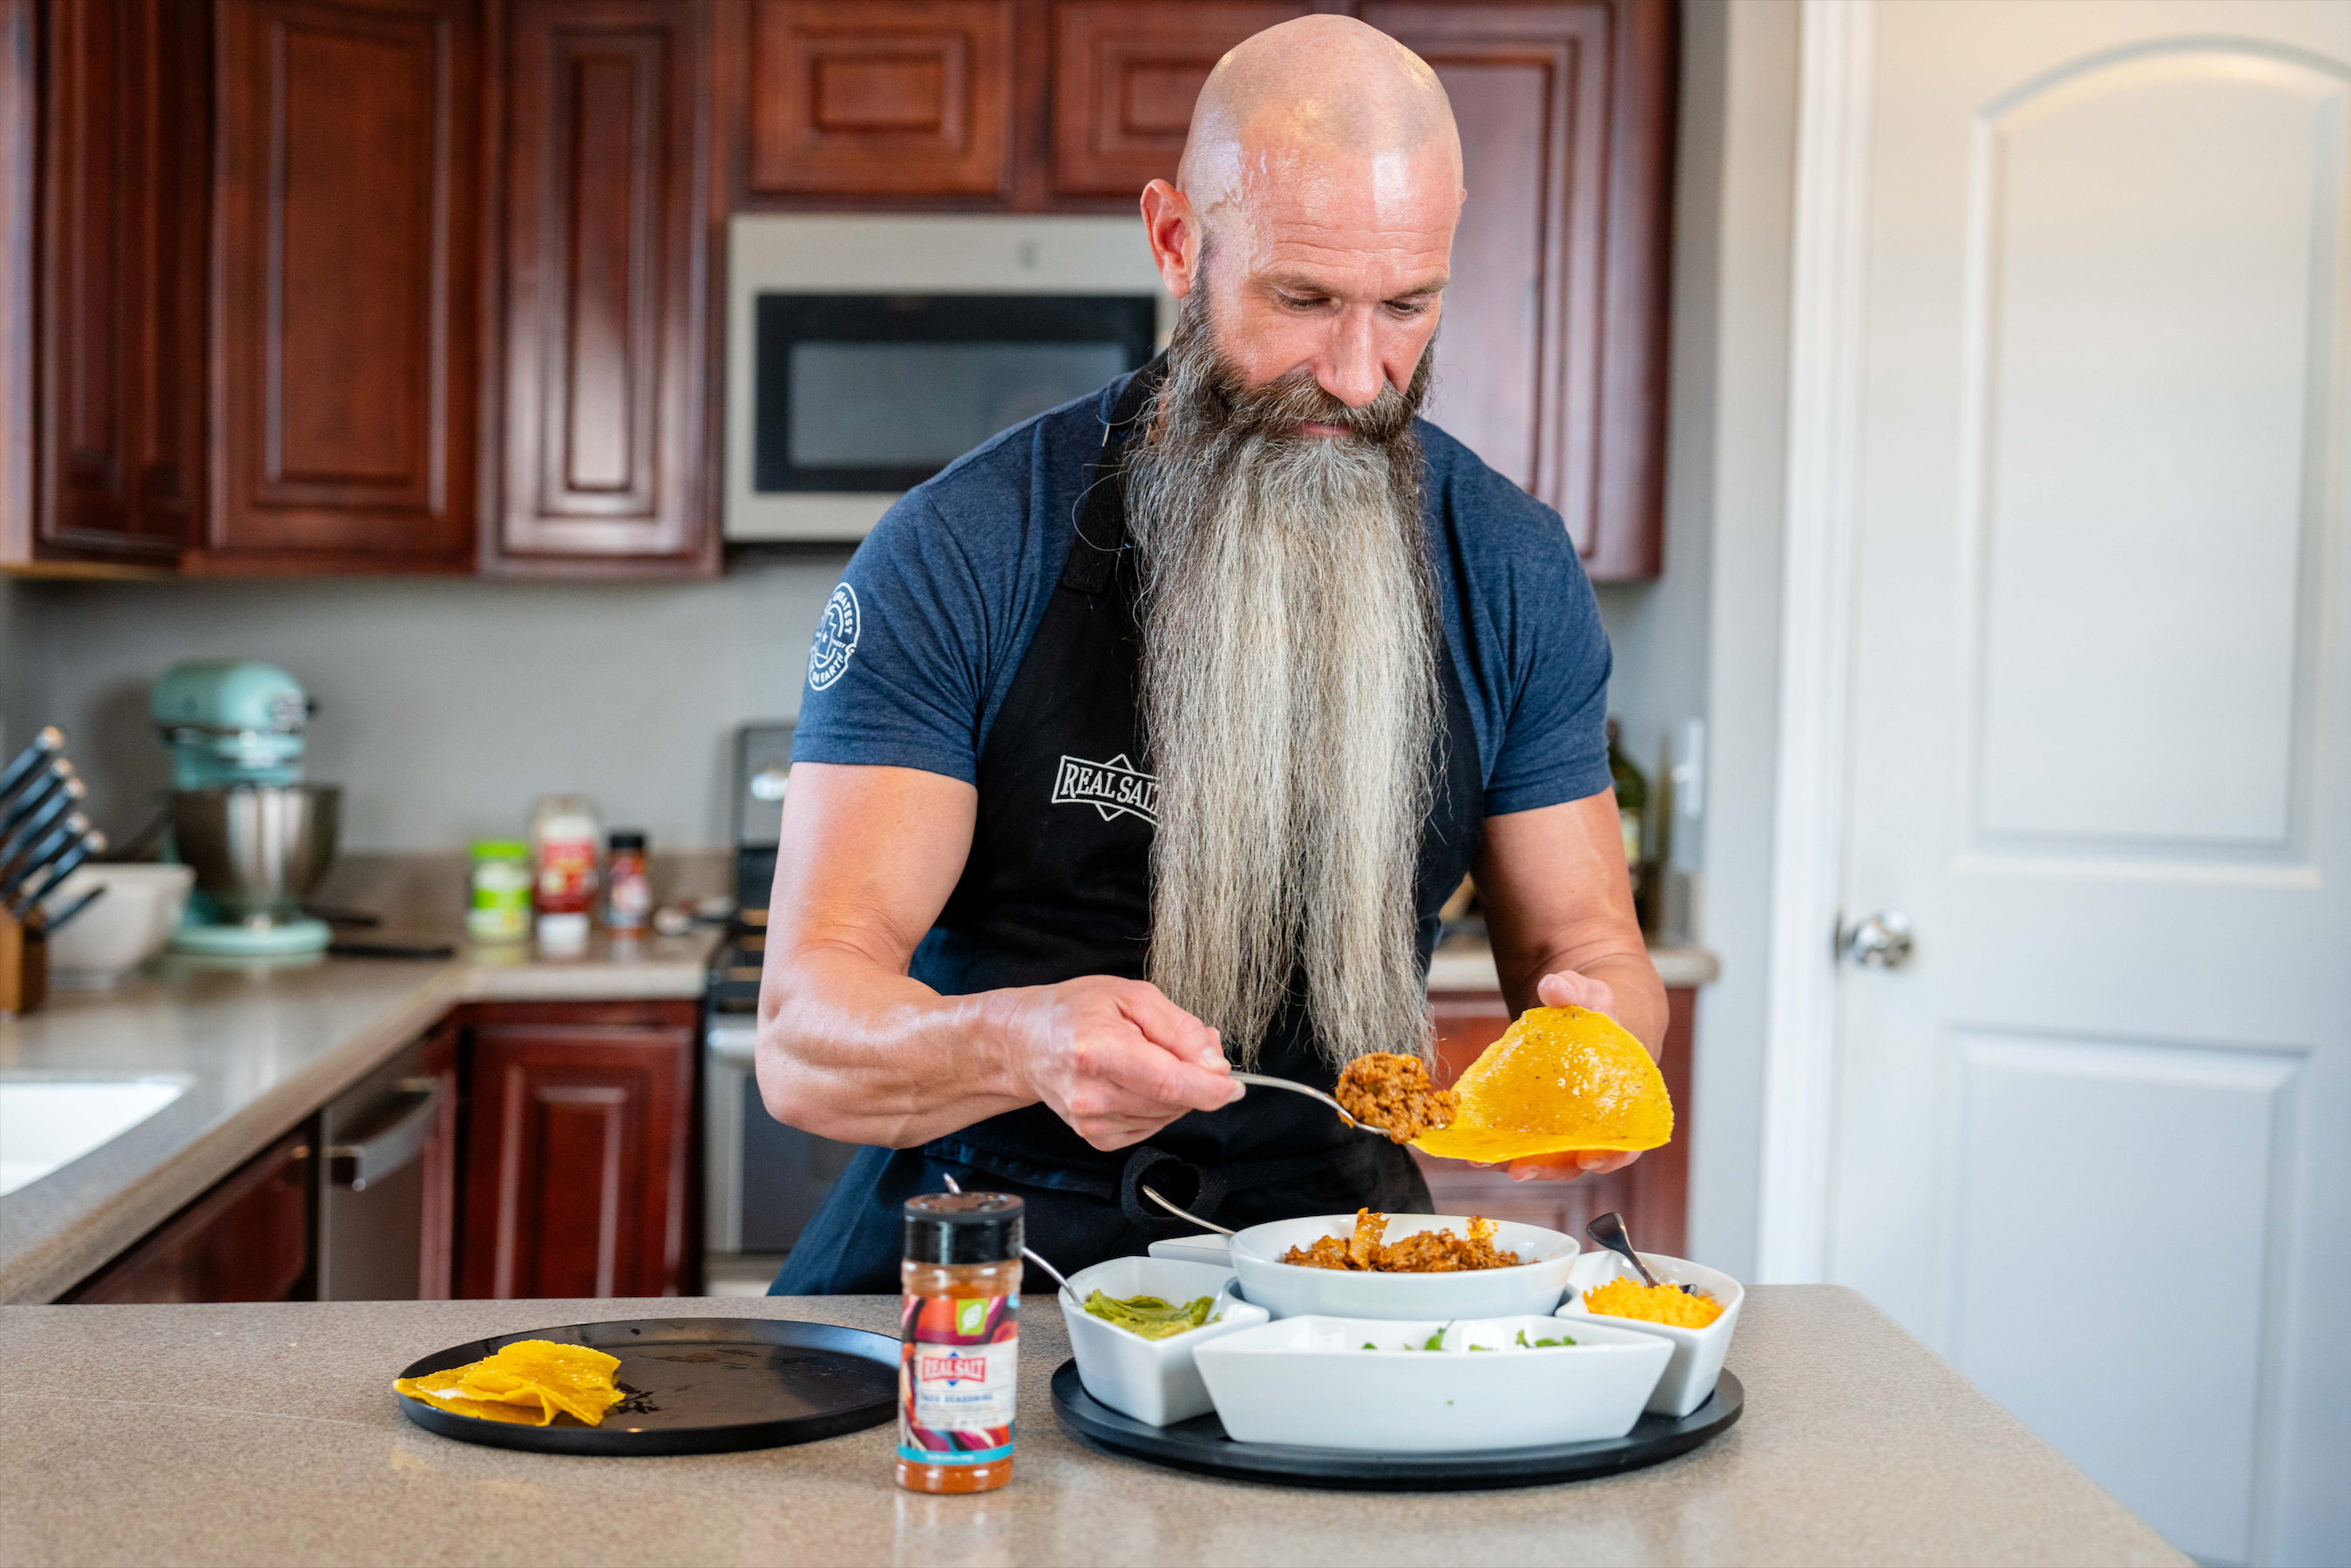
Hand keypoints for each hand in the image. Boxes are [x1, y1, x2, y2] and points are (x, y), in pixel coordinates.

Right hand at [1005, 976, 1240, 1150]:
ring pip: (1167, 1116)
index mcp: (1099, 1051)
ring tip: (1152, 1057)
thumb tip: (1214, 1063)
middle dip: (1197, 1079)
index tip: (1234, 1084)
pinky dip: (1158, 1106)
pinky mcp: (1096, 1138)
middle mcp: (1092, 1094)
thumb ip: (1179, 1027)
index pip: (1169, 1083)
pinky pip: (1151, 1127)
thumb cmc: (1075, 1011)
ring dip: (1177, 1092)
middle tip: (1187, 1046)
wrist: (1026, 1042)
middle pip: (1173, 1101)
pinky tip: (1138, 1082)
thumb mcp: (1131, 995)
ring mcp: (1091, 1122)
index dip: (1210, 1087)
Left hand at [1484, 968, 1642, 1183]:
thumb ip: (1575, 990)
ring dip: (1517, 1165)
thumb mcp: (1592, 997)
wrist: (1580, 1019)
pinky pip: (1522, 1145)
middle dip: (1549, 1170)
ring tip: (1484, 1161)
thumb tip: (1552, 986)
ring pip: (1546, 1161)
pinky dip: (1501, 1151)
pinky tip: (1475, 1150)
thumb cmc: (1596, 1015)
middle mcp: (1594, 1126)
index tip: (1592, 1160)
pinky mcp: (1538, 1124)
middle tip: (1520, 1169)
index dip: (1613, 1157)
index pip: (1627, 1144)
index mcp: (1622, 1105)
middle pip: (1578, 1162)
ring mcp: (1564, 1130)